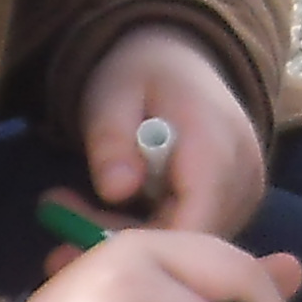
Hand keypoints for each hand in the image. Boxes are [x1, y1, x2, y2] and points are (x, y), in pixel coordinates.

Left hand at [72, 25, 267, 234]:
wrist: (181, 56)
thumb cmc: (143, 71)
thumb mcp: (111, 94)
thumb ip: (111, 139)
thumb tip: (116, 190)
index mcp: (218, 148)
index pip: (195, 223)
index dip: (144, 244)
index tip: (81, 243)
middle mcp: (243, 179)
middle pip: (189, 239)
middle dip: (125, 242)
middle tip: (57, 237)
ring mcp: (243, 195)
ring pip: (188, 241)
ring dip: (131, 236)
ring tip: (70, 214)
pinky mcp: (234, 205)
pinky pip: (191, 232)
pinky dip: (148, 229)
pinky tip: (106, 213)